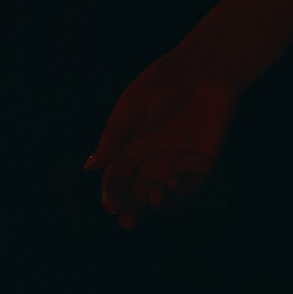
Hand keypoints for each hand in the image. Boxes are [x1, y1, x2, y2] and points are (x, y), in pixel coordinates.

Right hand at [87, 48, 240, 227]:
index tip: (110, 205)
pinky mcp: (201, 163)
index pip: (116, 176)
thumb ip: (113, 139)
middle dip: (131, 208)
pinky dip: (180, 190)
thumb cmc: (160, 84)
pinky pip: (189, 185)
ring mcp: (176, 162)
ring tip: (154, 200)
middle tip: (127, 222)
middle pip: (137, 192)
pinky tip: (173, 185)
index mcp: (129, 145)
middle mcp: (151, 158)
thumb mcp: (130, 109)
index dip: (112, 192)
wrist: (203, 70)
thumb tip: (89, 167)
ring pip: (164, 194)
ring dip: (157, 203)